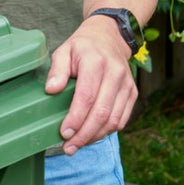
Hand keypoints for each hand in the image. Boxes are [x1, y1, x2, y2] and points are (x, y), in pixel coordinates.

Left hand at [45, 14, 137, 154]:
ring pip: (113, 120)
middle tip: (68, 147)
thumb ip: (56, 69)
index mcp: (96, 62)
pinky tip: (91, 136)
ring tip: (77, 145)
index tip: (64, 133)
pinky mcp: (132, 94)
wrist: (109, 37)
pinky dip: (106, 132)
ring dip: (94, 137)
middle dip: (84, 134)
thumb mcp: (64, 50)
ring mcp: (127, 85)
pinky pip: (121, 119)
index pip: (87, 96)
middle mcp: (115, 74)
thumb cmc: (82, 47)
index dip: (76, 118)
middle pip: (101, 112)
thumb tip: (51, 90)